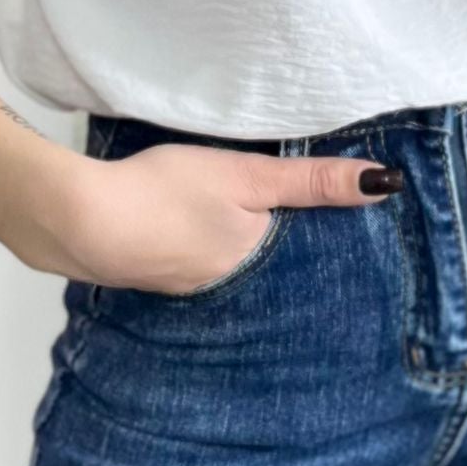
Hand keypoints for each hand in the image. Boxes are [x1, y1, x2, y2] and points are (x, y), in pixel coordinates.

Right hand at [50, 141, 402, 296]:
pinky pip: (204, 264)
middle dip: (294, 247)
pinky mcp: (161, 276)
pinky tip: (206, 230)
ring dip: (252, 248)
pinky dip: (213, 247)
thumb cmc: (167, 193)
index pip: (311, 258)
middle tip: (322, 219)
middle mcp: (231, 289)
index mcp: (258, 264)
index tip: (358, 221)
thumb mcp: (245, 176)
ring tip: (270, 222)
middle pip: (275, 265)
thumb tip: (386, 185)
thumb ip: (311, 181)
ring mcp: (191, 287)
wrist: (80, 221)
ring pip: (238, 264)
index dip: (332, 238)